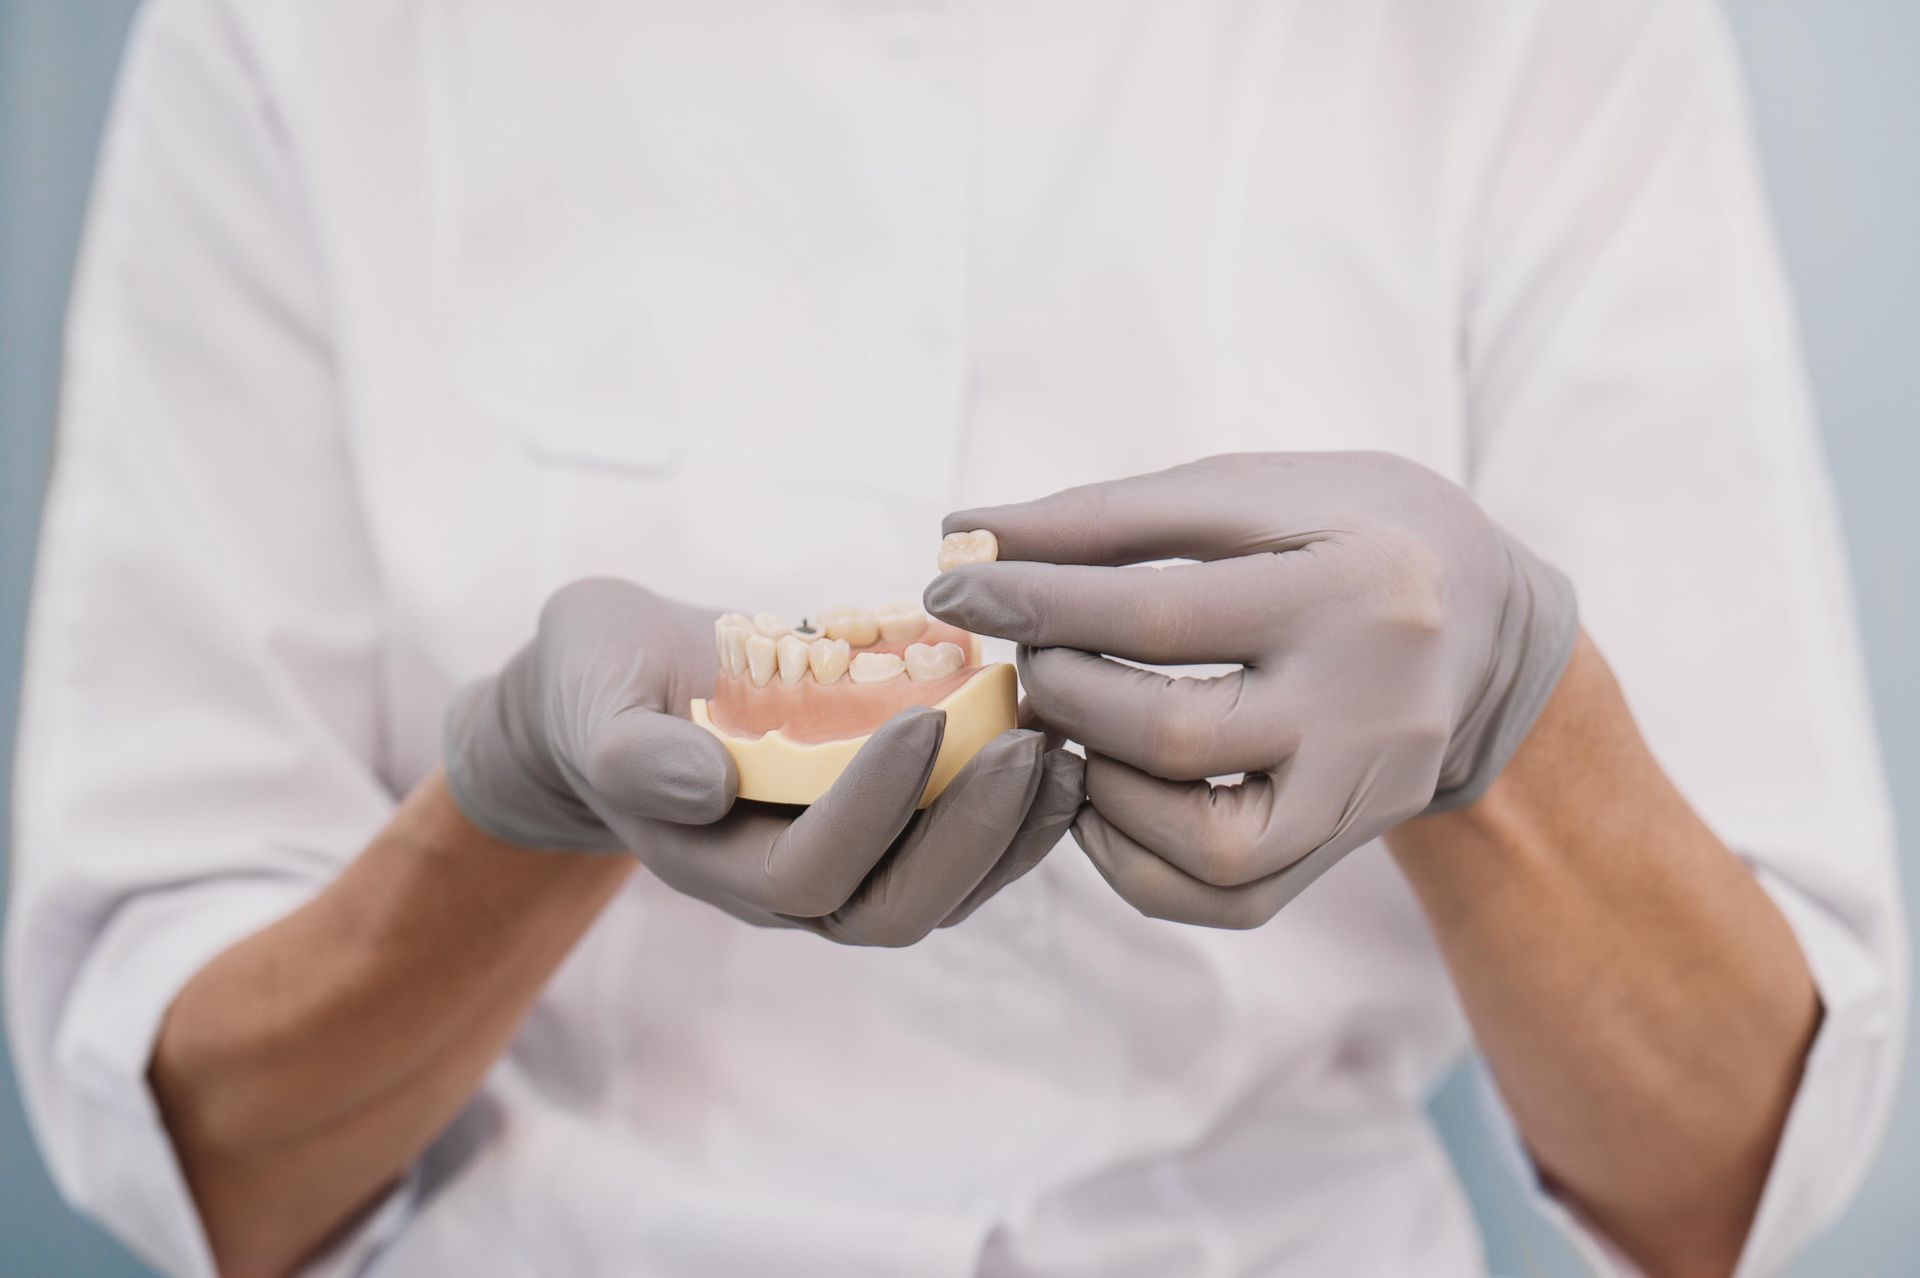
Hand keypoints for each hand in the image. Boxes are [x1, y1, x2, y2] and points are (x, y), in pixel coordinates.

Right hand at [444, 579, 1083, 942]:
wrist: (627, 686)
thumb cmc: (601, 686)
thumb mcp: (590, 700)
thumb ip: (631, 750)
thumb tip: (705, 784)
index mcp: (714, 863)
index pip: (807, 873)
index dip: (869, 810)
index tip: (921, 719)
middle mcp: (788, 884)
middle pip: (899, 907)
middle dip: (971, 836)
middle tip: (1028, 747)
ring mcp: (846, 864)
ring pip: (948, 889)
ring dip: (1014, 831)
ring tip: (1066, 751)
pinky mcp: (888, 830)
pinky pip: (966, 848)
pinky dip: (1018, 809)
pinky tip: (1062, 746)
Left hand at [924, 452, 1576, 927]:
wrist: (1488, 620)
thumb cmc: (1349, 531)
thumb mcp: (1249, 491)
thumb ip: (1107, 515)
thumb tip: (960, 532)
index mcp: (1355, 588)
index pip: (1158, 614)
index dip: (1034, 600)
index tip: (951, 582)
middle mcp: (1372, 708)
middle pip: (1171, 735)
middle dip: (1063, 692)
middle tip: (1025, 652)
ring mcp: (1366, 795)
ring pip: (1203, 844)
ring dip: (1095, 784)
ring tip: (1064, 720)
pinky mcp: (1348, 847)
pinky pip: (1224, 897)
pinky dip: (1135, 855)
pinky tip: (1102, 789)